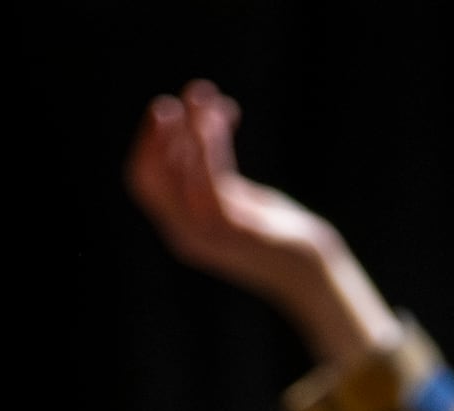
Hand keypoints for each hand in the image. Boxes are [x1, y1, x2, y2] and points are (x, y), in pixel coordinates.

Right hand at [126, 82, 397, 367]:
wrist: (309, 271)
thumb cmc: (275, 232)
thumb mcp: (235, 202)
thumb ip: (212, 177)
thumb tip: (200, 130)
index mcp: (180, 228)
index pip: (143, 182)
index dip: (146, 142)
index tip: (167, 110)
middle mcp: (185, 234)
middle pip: (150, 176)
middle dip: (156, 133)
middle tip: (173, 102)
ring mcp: (207, 233)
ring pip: (179, 171)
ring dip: (189, 127)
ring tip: (206, 97)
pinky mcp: (234, 227)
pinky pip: (210, 177)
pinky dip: (210, 142)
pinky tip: (223, 117)